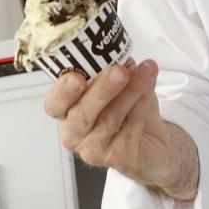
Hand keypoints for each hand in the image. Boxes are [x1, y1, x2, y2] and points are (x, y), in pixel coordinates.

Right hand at [44, 61, 197, 198]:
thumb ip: (112, 67)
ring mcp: (95, 150)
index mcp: (67, 111)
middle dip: (101, 90)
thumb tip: (117, 49)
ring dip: (131, 91)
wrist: (155, 143)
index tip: (75, 77)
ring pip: (110, 119)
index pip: (54, 104)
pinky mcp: (119, 159)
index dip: (62, 92)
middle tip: (120, 71)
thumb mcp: (118, 82)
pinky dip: (141, 105)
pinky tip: (149, 89)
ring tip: (146, 71)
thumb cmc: (128, 110)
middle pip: (81, 114)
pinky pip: (130, 129)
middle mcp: (75, 134)